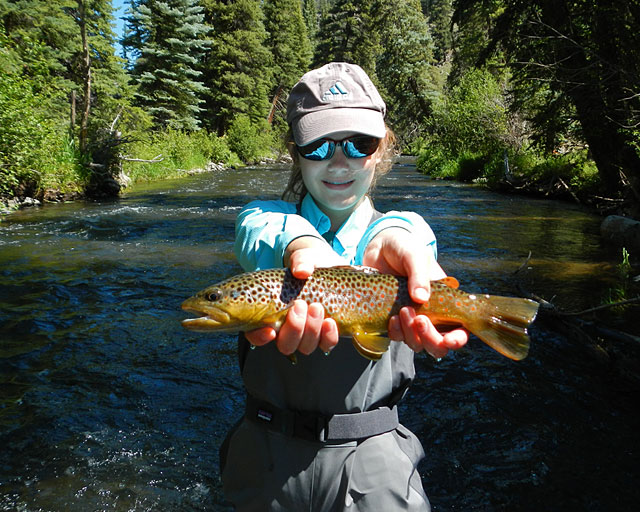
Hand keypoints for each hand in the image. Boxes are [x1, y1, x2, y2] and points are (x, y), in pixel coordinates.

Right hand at [244, 236, 342, 354]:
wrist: (329, 266)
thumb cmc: (307, 264)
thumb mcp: (302, 258)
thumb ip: (300, 262)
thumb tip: (301, 271)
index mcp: (269, 314)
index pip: (256, 335)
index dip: (260, 337)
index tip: (270, 330)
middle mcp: (287, 329)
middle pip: (285, 345)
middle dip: (294, 329)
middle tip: (300, 305)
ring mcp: (307, 334)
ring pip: (306, 347)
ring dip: (311, 330)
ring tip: (316, 307)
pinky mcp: (326, 333)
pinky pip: (326, 344)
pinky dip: (328, 336)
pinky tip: (330, 322)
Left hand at [363, 228, 468, 358]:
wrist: (379, 246)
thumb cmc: (404, 248)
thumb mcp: (414, 255)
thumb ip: (419, 275)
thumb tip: (422, 298)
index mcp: (445, 300)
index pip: (458, 328)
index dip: (457, 339)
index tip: (450, 340)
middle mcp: (431, 313)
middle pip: (437, 344)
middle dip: (431, 339)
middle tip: (420, 320)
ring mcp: (411, 317)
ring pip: (417, 343)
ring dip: (411, 334)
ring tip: (402, 311)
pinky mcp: (392, 318)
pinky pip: (397, 336)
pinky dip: (396, 331)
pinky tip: (392, 318)